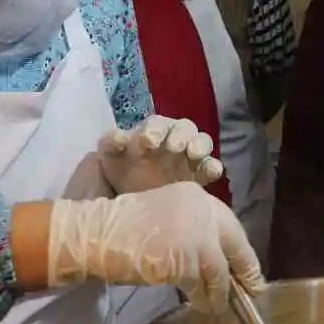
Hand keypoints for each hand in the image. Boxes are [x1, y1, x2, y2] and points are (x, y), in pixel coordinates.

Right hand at [47, 184, 264, 312]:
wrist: (98, 235)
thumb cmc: (124, 229)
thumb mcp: (166, 217)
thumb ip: (191, 229)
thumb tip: (213, 258)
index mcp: (196, 196)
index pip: (228, 224)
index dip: (237, 248)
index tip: (246, 266)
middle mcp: (202, 210)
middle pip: (236, 244)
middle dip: (246, 269)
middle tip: (254, 289)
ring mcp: (196, 235)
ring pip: (220, 270)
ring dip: (221, 292)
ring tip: (218, 305)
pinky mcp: (187, 260)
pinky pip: (203, 285)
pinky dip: (204, 298)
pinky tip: (201, 305)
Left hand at [98, 116, 223, 193]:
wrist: (132, 199)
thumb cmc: (121, 170)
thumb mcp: (110, 155)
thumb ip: (111, 143)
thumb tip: (119, 137)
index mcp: (152, 131)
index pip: (156, 124)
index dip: (154, 129)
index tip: (148, 141)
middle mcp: (174, 139)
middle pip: (184, 128)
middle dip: (180, 135)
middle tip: (174, 146)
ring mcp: (189, 156)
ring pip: (202, 142)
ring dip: (200, 145)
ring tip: (194, 154)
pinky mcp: (199, 175)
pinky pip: (210, 167)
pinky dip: (213, 167)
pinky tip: (213, 172)